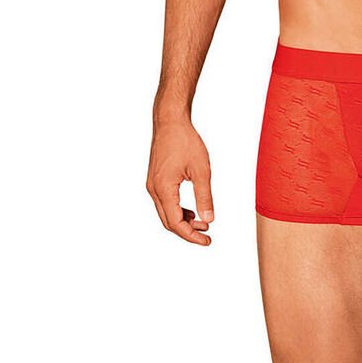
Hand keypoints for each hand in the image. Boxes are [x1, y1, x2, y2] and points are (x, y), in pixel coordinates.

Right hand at [146, 119, 214, 244]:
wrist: (170, 121)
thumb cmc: (185, 141)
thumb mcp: (201, 171)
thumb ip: (204, 197)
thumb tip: (208, 219)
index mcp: (163, 189)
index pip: (176, 223)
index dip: (191, 236)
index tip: (207, 240)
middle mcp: (154, 189)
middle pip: (168, 222)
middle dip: (188, 232)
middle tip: (207, 236)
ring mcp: (153, 185)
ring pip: (166, 213)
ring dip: (183, 222)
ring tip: (203, 223)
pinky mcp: (155, 180)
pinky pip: (165, 203)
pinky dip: (178, 211)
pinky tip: (192, 211)